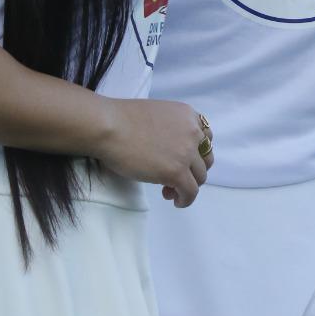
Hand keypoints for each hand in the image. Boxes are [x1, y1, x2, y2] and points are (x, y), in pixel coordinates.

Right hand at [94, 98, 212, 208]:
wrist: (109, 126)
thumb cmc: (122, 119)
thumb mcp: (157, 115)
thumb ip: (171, 128)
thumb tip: (169, 150)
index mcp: (187, 115)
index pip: (205, 137)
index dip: (195, 152)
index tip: (182, 161)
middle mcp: (192, 132)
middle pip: (205, 159)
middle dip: (193, 170)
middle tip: (175, 178)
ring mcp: (186, 152)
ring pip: (200, 177)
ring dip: (187, 185)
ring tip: (169, 190)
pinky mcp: (176, 172)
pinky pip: (191, 192)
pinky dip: (185, 199)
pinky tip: (174, 200)